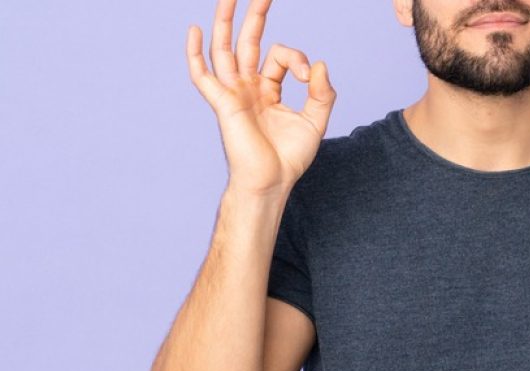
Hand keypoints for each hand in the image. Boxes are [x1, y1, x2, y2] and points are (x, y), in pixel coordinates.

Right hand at [187, 0, 336, 195]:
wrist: (272, 182)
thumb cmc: (290, 158)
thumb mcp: (316, 121)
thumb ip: (323, 93)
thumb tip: (320, 64)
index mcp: (268, 89)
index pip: (280, 56)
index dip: (298, 59)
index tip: (310, 77)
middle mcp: (247, 87)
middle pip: (248, 42)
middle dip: (254, 15)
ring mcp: (233, 93)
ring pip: (224, 49)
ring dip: (226, 22)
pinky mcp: (223, 104)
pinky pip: (203, 75)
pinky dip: (195, 53)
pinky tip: (194, 30)